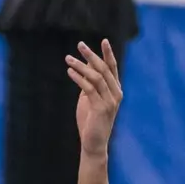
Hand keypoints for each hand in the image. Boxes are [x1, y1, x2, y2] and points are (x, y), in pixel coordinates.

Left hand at [66, 39, 122, 157]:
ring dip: (81, 66)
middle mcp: (116, 94)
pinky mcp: (101, 108)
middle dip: (92, 55)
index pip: (112, 68)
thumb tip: (83, 69)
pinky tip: (70, 72)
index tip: (104, 40)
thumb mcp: (90, 99)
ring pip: (96, 77)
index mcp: (115, 90)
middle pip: (104, 69)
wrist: (93, 143)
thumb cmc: (90, 121)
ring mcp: (110, 101)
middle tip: (80, 44)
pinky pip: (89, 88)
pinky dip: (79, 78)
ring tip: (68, 59)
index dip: (108, 54)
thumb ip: (89, 85)